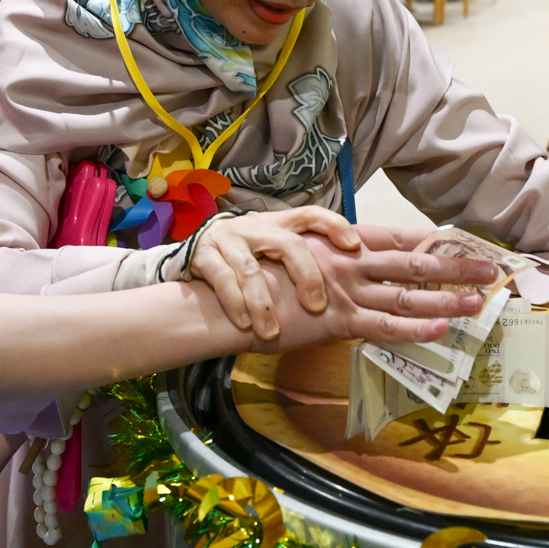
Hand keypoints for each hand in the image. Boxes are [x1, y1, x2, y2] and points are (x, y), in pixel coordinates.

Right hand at [188, 207, 360, 337]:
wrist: (194, 253)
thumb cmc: (246, 257)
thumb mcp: (274, 251)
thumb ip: (305, 260)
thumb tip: (350, 284)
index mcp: (278, 225)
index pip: (311, 215)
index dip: (335, 226)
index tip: (354, 246)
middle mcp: (255, 228)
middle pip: (287, 244)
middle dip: (306, 276)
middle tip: (316, 307)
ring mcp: (228, 240)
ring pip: (250, 270)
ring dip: (263, 304)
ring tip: (272, 332)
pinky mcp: (203, 256)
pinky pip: (222, 280)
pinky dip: (235, 304)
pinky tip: (244, 324)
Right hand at [245, 231, 496, 353]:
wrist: (227, 299)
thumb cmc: (261, 280)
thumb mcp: (303, 260)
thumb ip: (335, 263)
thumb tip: (362, 269)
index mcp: (342, 242)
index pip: (399, 238)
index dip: (434, 242)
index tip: (466, 243)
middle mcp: (349, 260)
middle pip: (412, 262)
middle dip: (454, 266)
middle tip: (490, 270)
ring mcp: (345, 290)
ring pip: (406, 292)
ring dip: (445, 297)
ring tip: (477, 302)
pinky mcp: (336, 320)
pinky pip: (384, 324)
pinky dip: (415, 326)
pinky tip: (440, 327)